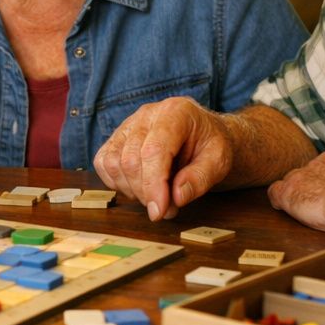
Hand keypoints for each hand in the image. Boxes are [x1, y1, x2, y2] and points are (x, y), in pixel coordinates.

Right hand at [94, 97, 232, 220]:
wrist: (204, 135)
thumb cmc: (211, 145)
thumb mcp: (220, 161)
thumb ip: (200, 178)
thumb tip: (176, 197)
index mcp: (176, 113)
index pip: (154, 151)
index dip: (153, 185)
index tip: (159, 212)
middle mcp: (147, 114)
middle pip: (131, 160)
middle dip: (145, 193)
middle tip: (167, 209)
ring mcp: (128, 124)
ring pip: (114, 163)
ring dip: (132, 190)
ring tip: (156, 196)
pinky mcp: (117, 137)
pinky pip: (104, 163)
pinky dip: (117, 182)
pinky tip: (139, 186)